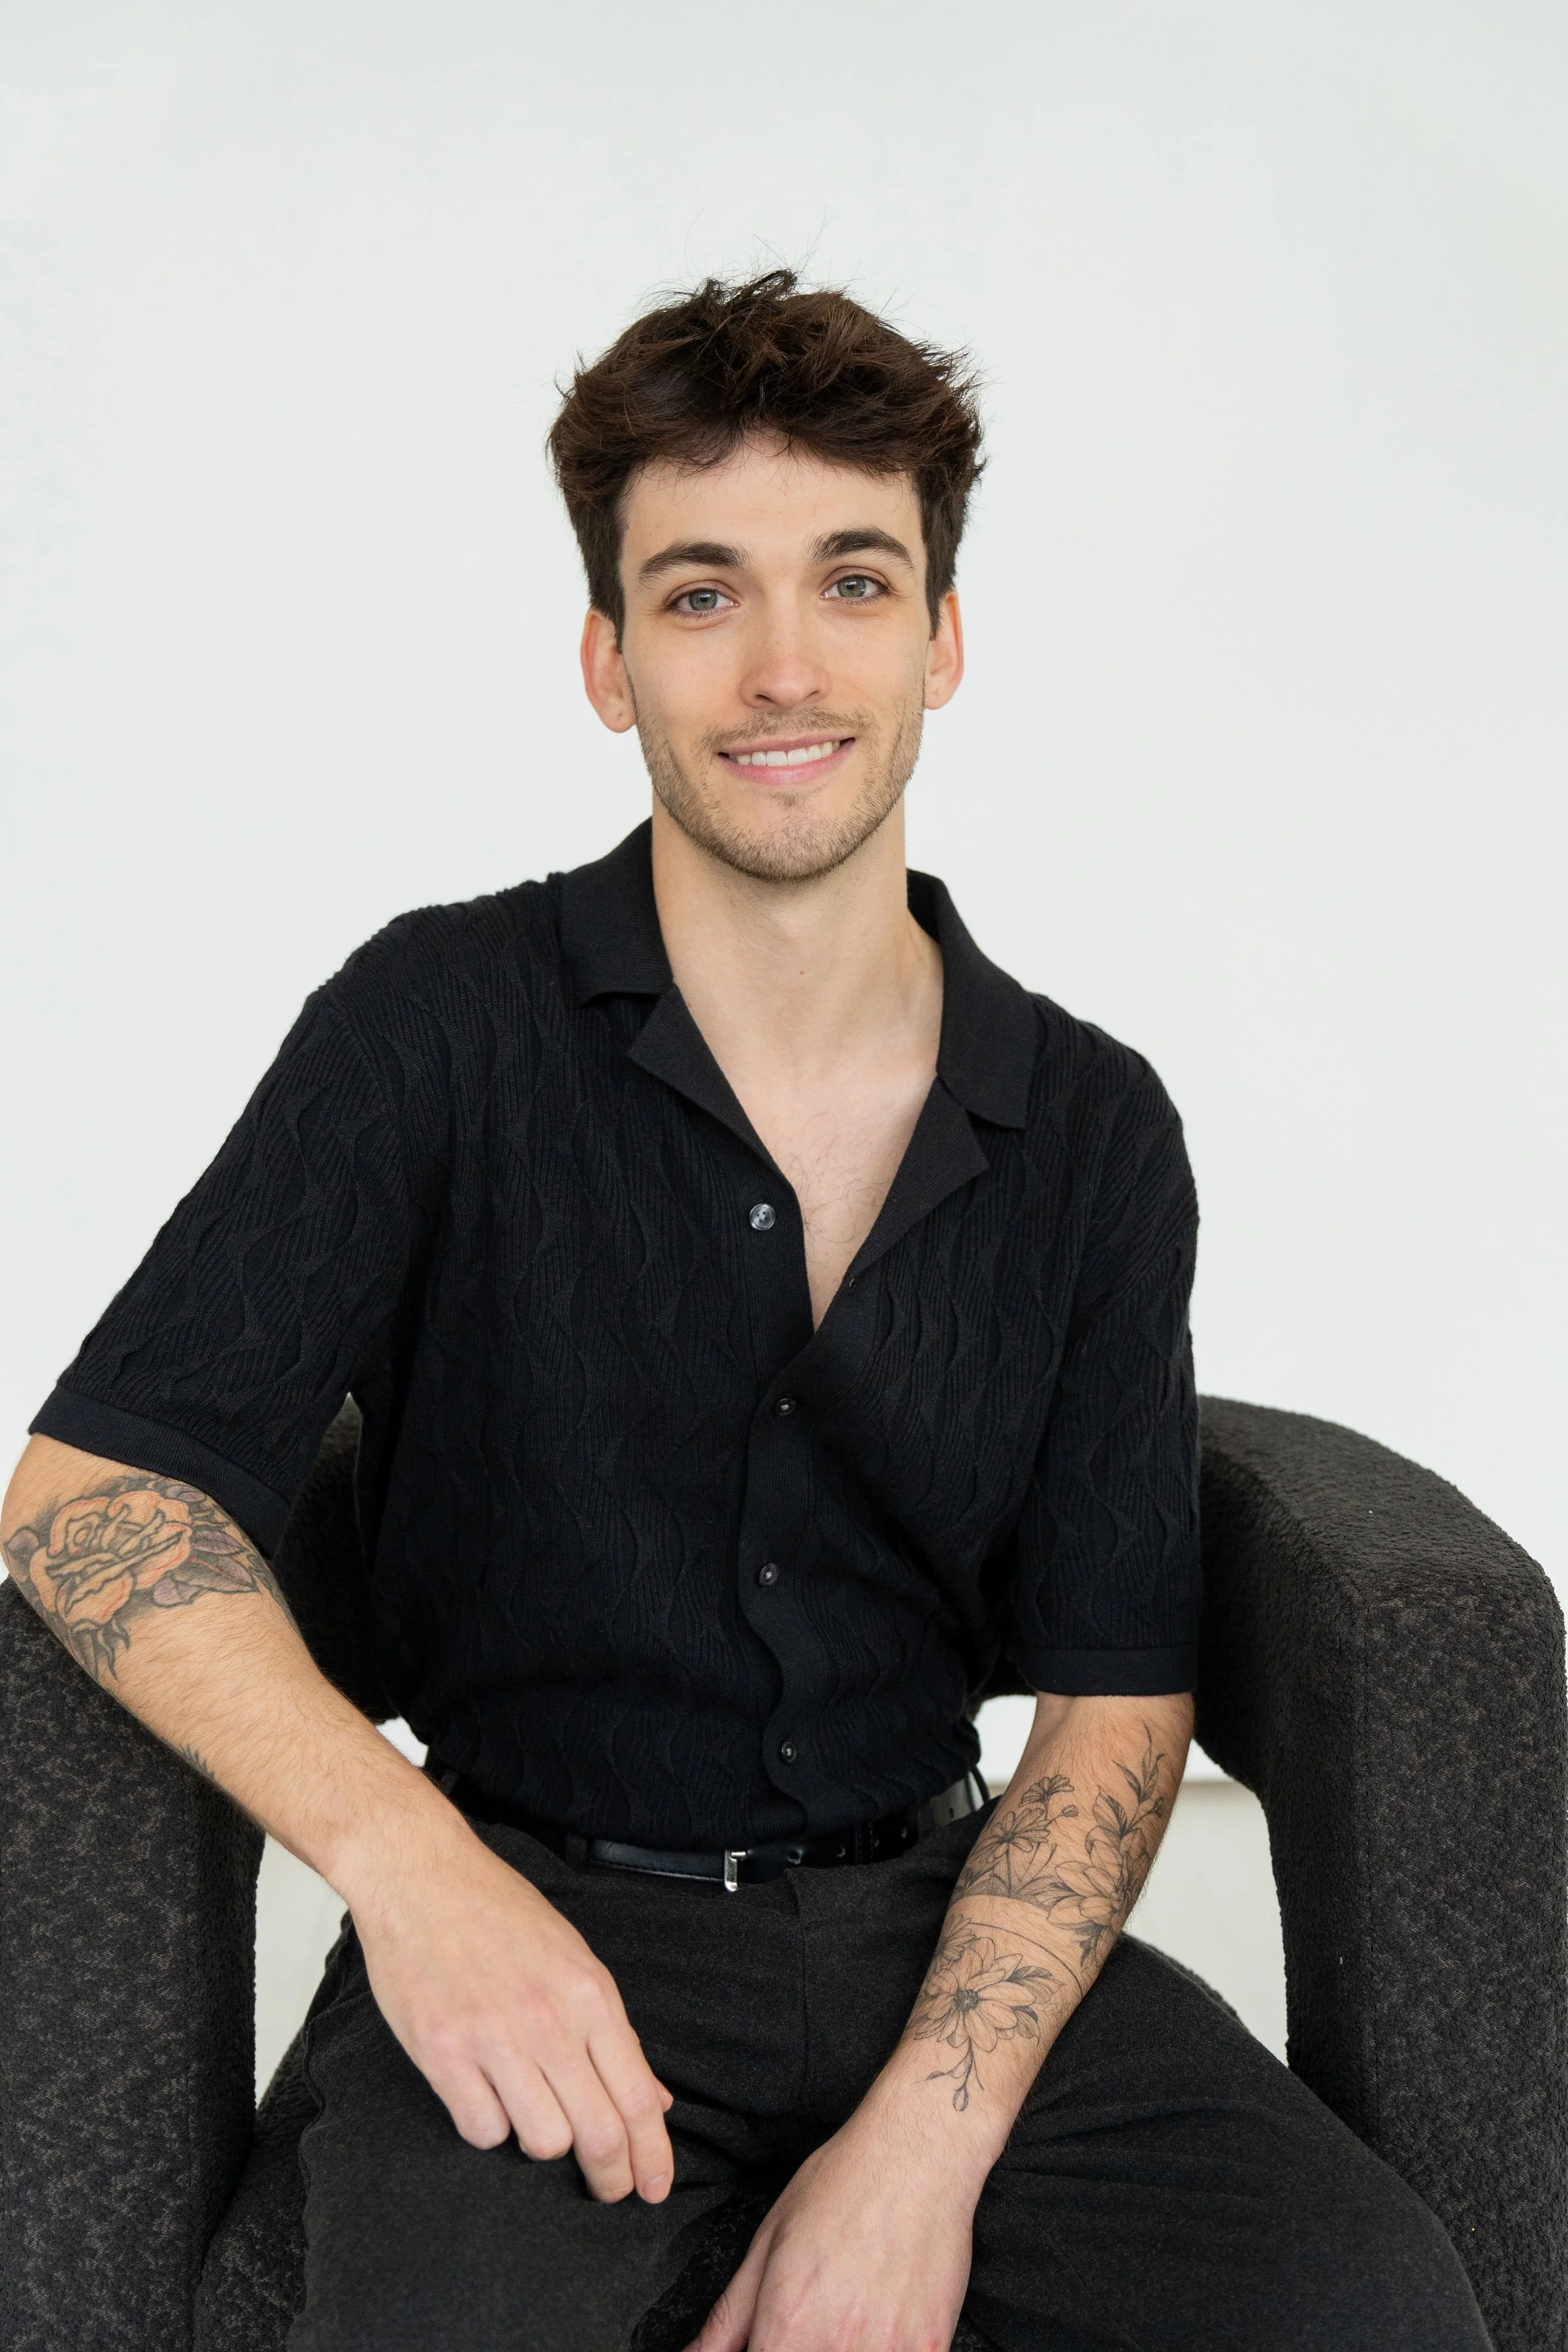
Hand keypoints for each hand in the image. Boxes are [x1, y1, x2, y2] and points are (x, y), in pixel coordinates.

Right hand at [340, 1807, 674, 2202]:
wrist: (422, 1876)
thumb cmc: (499, 1911)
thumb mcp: (574, 1957)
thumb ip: (612, 2030)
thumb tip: (652, 2098)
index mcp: (589, 1993)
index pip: (637, 2096)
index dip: (652, 2156)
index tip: (654, 2189)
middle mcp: (548, 2020)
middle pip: (599, 2133)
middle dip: (611, 2177)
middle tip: (608, 2190)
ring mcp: (493, 2038)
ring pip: (542, 2140)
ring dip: (543, 2143)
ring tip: (533, 2115)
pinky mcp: (442, 2052)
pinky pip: (482, 2130)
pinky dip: (490, 2127)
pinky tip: (486, 2098)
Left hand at [687, 2095, 979, 2351]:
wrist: (917, 2152)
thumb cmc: (842, 2183)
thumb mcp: (769, 2240)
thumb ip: (729, 2316)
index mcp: (788, 2324)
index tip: (768, 2345)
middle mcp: (837, 2345)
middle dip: (797, 2349)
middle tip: (809, 2320)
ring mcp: (888, 2351)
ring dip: (841, 2349)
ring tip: (847, 2312)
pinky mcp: (930, 2348)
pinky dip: (882, 2347)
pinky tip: (879, 2319)